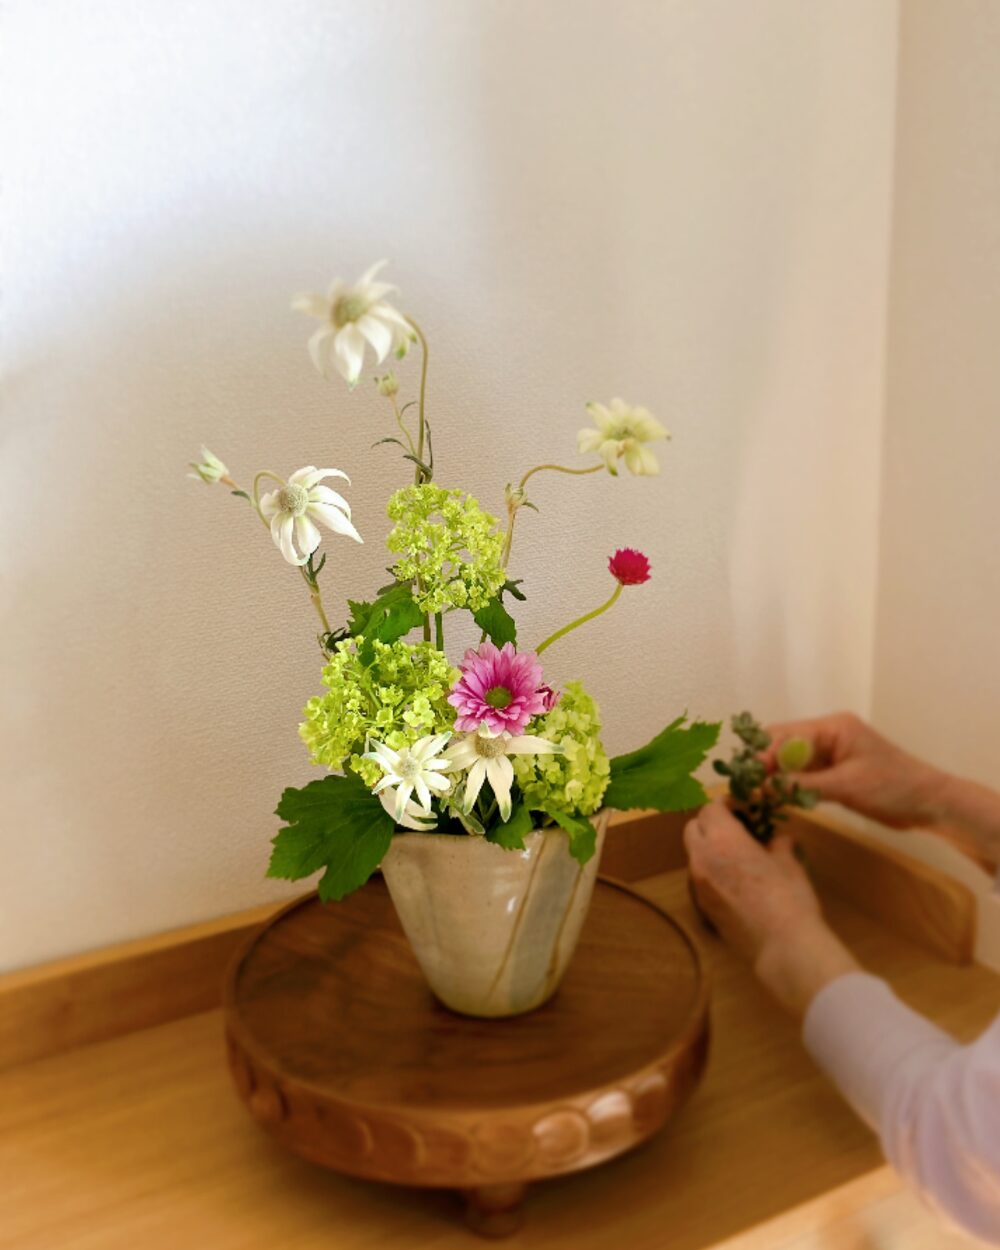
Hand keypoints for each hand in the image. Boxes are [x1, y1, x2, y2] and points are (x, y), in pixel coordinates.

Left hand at [685, 800, 857, 1016]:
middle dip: (710, 823)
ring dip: (709, 847)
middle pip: (693, 828)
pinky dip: (711, 870)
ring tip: (736, 854)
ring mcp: (698, 884)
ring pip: (693, 853)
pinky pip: (699, 878)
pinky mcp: (702, 906)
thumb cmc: (789, 897)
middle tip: (736, 828)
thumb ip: (778, 845)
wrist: (782, 946)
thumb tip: (778, 839)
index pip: (710, 808)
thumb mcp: (789, 863)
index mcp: (723, 840)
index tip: (741, 807)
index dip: (725, 804)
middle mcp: (702, 858)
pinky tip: (735, 880)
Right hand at [763, 712, 946, 830]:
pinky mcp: (835, 771)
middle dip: (764, 763)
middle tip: (746, 786)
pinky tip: (777, 798)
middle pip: (784, 743)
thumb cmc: (892, 788)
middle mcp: (829, 734)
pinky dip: (791, 784)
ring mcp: (832, 753)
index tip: (747, 777)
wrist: (930, 803)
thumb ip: (802, 785)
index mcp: (833, 727)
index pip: (785, 734)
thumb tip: (762, 787)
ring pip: (791, 760)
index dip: (763, 754)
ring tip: (755, 794)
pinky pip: (804, 774)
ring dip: (776, 775)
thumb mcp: (846, 786)